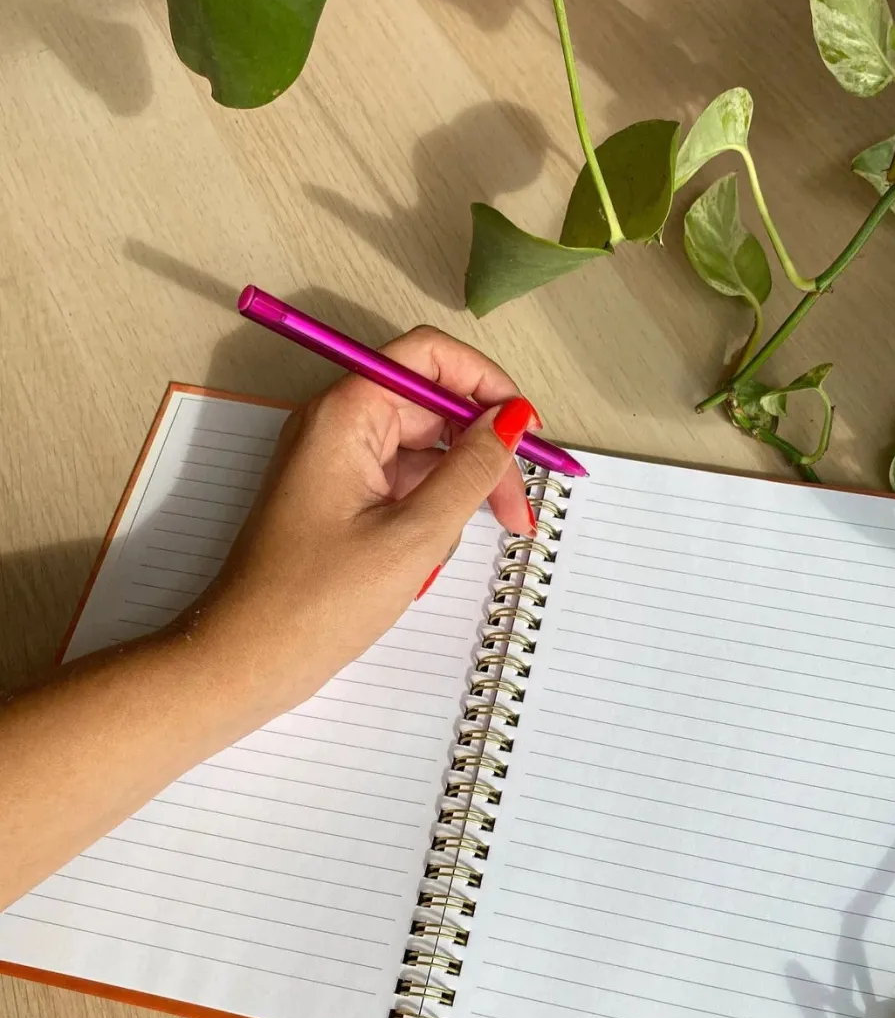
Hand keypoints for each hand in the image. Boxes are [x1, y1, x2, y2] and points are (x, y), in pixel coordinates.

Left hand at [185, 325, 540, 719]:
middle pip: (431, 408)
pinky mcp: (334, 499)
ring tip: (448, 552)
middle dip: (481, 454)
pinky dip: (425, 516)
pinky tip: (423, 561)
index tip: (526, 431)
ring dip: (453, 494)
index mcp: (346, 413)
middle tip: (518, 514)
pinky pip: (398, 487)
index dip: (486, 384)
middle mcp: (336, 425)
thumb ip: (472, 470)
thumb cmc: (319, 602)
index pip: (429, 357)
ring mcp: (333, 462)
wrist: (244, 659)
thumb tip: (514, 419)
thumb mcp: (414, 535)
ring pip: (421, 453)